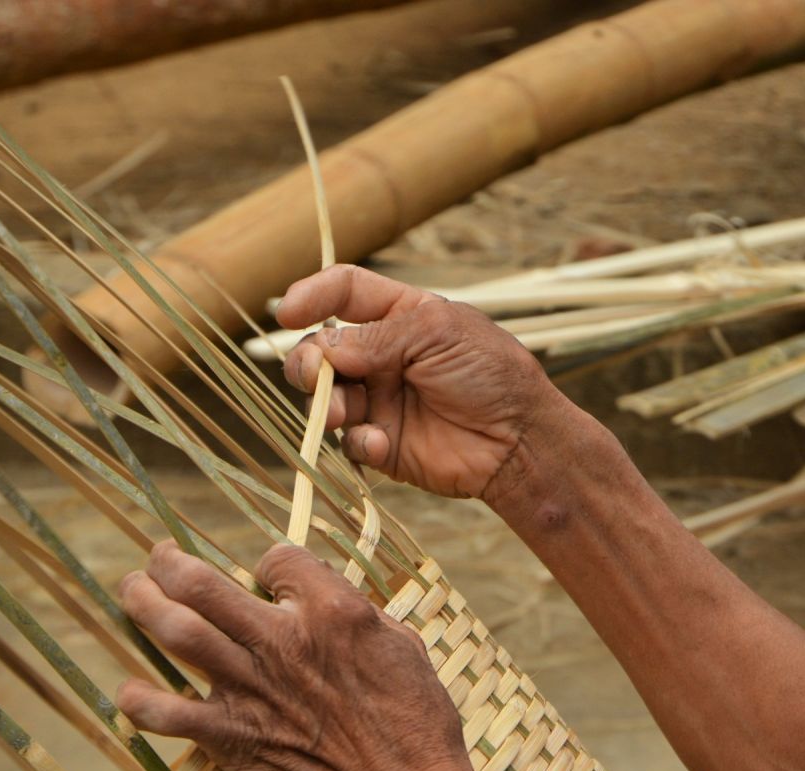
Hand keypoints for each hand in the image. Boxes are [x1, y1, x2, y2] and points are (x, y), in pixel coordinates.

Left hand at [115, 541, 466, 770]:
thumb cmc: (417, 726)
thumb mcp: (404, 648)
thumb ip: (359, 618)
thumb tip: (332, 604)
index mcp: (333, 611)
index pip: (278, 559)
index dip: (269, 565)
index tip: (266, 579)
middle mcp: (282, 640)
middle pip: (202, 582)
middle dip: (170, 563)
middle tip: (157, 558)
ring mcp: (250, 688)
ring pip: (176, 631)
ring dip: (144, 605)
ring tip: (133, 593)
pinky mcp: (232, 736)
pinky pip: (167, 714)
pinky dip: (140, 702)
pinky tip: (129, 694)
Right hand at [278, 264, 561, 500]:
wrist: (518, 440)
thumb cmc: (490, 374)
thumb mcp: (437, 335)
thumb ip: (376, 337)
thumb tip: (320, 348)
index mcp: (401, 316)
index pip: (345, 292)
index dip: (312, 295)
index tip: (286, 312)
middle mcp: (383, 355)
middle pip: (320, 349)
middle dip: (308, 361)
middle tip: (316, 375)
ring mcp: (380, 400)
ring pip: (325, 397)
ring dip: (326, 403)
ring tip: (342, 413)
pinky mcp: (383, 443)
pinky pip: (349, 442)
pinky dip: (357, 441)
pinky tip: (380, 442)